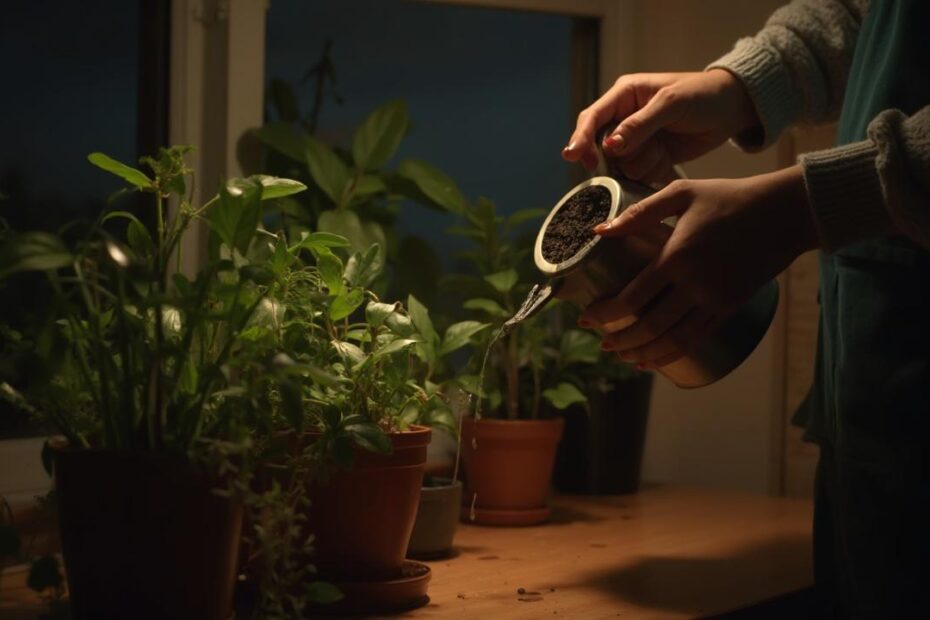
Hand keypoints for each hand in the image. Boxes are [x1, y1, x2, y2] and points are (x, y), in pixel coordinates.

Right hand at [562, 70, 758, 185]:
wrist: (732, 110)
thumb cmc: (702, 96)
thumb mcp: (671, 104)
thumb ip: (639, 125)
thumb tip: (609, 146)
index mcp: (624, 95)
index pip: (592, 117)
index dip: (580, 137)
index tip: (572, 156)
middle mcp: (624, 118)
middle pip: (603, 147)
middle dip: (624, 154)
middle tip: (652, 148)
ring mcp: (636, 141)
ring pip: (621, 165)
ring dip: (643, 163)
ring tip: (665, 150)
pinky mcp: (649, 158)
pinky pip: (637, 174)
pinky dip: (652, 171)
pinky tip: (668, 160)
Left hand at [578, 165, 817, 367]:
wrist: (786, 212)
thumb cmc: (729, 197)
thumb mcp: (682, 193)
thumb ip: (639, 213)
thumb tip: (599, 230)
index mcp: (678, 256)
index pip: (634, 296)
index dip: (606, 313)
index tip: (586, 319)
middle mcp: (696, 284)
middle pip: (650, 325)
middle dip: (621, 340)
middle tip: (601, 344)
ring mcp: (715, 300)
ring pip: (673, 339)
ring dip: (644, 353)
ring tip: (623, 357)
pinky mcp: (730, 308)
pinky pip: (696, 339)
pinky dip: (672, 354)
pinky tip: (654, 359)